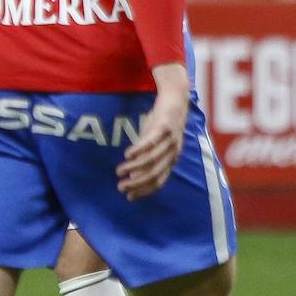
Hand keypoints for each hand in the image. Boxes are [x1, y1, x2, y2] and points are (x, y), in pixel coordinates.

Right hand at [116, 63, 189, 199]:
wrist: (175, 99)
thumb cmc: (162, 122)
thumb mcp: (154, 141)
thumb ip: (146, 155)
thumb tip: (132, 171)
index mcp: (171, 159)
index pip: (159, 181)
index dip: (144, 191)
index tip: (129, 197)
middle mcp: (173, 153)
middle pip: (154, 174)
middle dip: (136, 183)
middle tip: (121, 187)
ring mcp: (170, 141)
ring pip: (151, 160)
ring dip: (134, 168)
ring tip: (119, 171)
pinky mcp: (164, 128)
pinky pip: (151, 142)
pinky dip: (138, 150)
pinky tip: (127, 155)